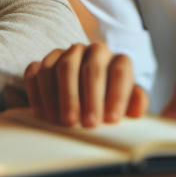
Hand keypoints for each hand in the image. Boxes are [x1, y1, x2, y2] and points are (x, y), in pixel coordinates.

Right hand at [23, 42, 147, 127]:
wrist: (82, 93)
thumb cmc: (108, 100)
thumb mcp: (126, 103)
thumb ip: (135, 104)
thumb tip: (137, 110)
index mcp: (117, 60)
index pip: (120, 71)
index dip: (117, 96)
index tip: (112, 120)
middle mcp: (93, 51)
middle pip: (92, 69)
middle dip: (90, 98)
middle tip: (89, 124)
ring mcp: (67, 54)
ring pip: (64, 68)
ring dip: (65, 97)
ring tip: (67, 122)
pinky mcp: (44, 62)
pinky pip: (38, 72)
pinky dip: (40, 93)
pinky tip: (44, 113)